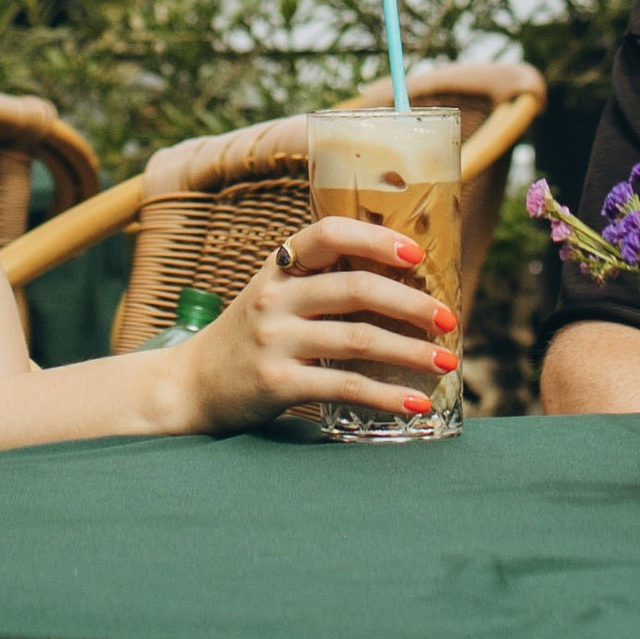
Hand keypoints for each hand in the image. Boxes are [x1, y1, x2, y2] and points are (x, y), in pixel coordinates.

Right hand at [167, 219, 459, 435]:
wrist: (191, 385)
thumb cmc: (250, 337)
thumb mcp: (275, 296)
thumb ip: (321, 284)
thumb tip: (400, 282)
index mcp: (280, 267)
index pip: (328, 234)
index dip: (374, 239)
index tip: (415, 255)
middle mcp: (275, 297)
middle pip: (355, 288)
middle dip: (410, 303)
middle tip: (448, 319)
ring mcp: (274, 339)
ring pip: (357, 339)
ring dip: (410, 351)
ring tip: (446, 361)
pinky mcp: (277, 383)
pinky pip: (344, 385)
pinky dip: (386, 395)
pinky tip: (415, 403)